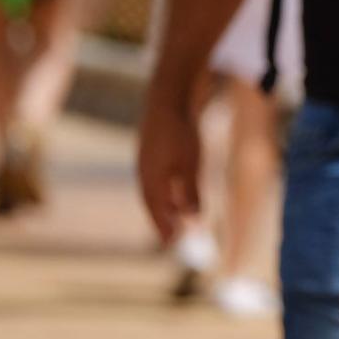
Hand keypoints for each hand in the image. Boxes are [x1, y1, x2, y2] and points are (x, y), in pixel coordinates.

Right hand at [136, 81, 202, 244]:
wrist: (169, 96)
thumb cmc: (180, 131)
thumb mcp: (190, 164)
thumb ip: (190, 190)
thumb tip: (193, 216)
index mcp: (151, 179)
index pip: (156, 210)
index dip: (163, 226)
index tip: (171, 242)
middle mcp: (144, 172)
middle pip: (153, 201)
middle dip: (162, 218)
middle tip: (172, 236)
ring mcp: (146, 158)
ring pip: (154, 188)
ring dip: (164, 203)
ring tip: (175, 215)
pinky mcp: (152, 146)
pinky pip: (156, 174)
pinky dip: (164, 186)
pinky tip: (174, 187)